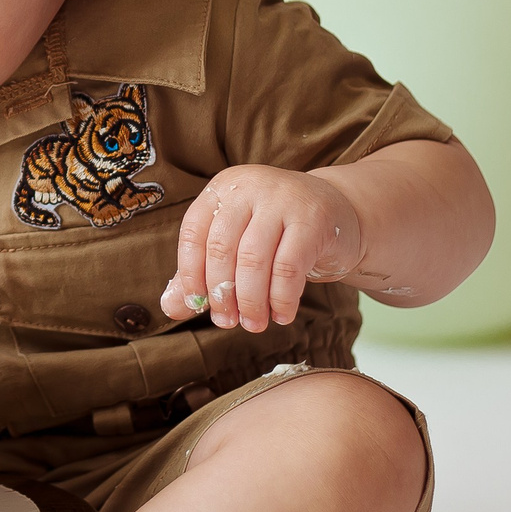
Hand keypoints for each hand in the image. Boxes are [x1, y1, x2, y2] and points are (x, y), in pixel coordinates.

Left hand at [160, 166, 363, 332]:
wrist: (339, 213)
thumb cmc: (277, 233)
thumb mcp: (237, 244)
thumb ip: (201, 272)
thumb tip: (171, 307)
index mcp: (223, 189)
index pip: (193, 233)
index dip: (190, 273)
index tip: (198, 305)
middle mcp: (250, 187)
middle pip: (222, 248)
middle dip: (222, 293)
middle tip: (228, 323)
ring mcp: (282, 199)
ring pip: (254, 260)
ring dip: (252, 301)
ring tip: (254, 324)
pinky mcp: (312, 219)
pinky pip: (289, 267)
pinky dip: (281, 299)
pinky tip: (282, 315)